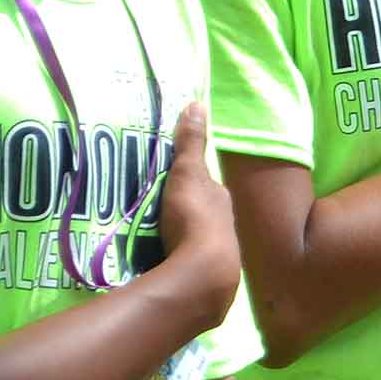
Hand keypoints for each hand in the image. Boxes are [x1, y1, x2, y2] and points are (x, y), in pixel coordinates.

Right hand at [155, 102, 241, 303]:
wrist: (204, 272)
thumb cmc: (194, 217)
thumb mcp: (188, 173)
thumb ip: (190, 144)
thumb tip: (198, 103)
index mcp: (220, 200)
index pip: (207, 185)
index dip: (192, 180)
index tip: (173, 180)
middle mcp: (224, 225)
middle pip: (202, 212)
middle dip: (185, 210)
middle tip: (159, 208)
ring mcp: (217, 252)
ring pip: (195, 237)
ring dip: (180, 235)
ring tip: (155, 235)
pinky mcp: (205, 276)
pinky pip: (186, 260)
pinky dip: (175, 256)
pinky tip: (162, 261)